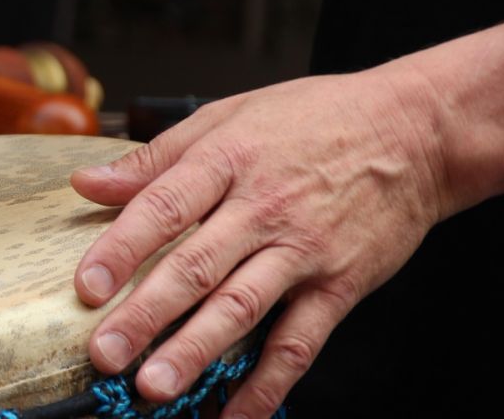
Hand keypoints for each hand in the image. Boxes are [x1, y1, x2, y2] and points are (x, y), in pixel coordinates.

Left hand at [71, 67, 451, 417]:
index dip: (121, 249)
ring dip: (196, 352)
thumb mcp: (228, 115)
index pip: (164, 207)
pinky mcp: (339, 285)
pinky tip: (234, 415)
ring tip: (157, 388)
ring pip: (242, 308)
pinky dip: (267, 384)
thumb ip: (154, 158)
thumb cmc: (314, 119)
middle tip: (106, 355)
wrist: (416, 131)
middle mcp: (263, 208)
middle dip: (146, 315)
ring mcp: (303, 251)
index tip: (87, 287)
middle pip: (196, 267)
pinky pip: (299, 342)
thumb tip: (87, 182)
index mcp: (227, 160)